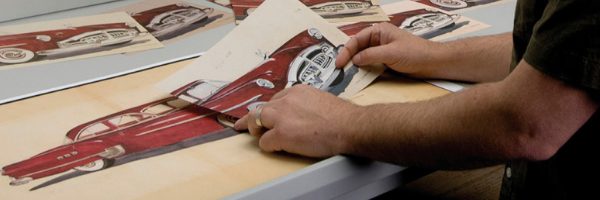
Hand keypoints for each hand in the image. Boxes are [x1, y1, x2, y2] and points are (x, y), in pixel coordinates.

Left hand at [234, 84, 357, 157]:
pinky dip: (269, 147)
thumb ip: (306, 104)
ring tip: (259, 136)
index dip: (270, 110)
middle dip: (256, 118)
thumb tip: (302, 114)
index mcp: (297, 91)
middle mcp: (286, 100)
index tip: (266, 115)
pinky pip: (265, 142)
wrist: (350, 126)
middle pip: (261, 108)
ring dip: (256, 130)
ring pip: (255, 121)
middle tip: (248, 125)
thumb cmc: (343, 117)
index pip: (276, 99)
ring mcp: (282, 117)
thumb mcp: (321, 100)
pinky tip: (277, 148)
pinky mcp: (281, 134)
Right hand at [335, 22, 437, 77]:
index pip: (356, 40)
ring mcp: (381, 50)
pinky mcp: (385, 61)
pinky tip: (358, 75)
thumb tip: (355, 60)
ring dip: (354, 65)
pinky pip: (370, 64)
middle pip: (357, 48)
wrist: (432, 63)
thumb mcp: (390, 53)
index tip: (339, 63)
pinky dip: (363, 69)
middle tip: (338, 69)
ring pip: (362, 57)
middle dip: (348, 58)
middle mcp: (379, 39)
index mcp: (379, 31)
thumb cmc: (415, 53)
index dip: (346, 51)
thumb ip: (371, 55)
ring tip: (345, 73)